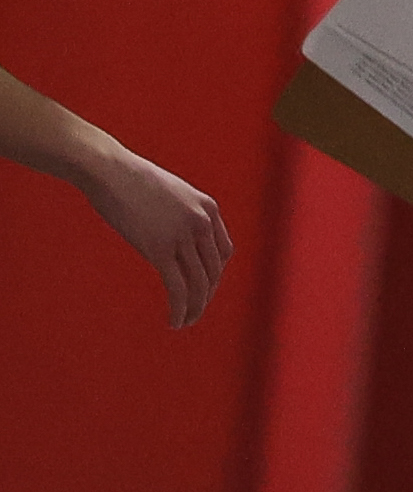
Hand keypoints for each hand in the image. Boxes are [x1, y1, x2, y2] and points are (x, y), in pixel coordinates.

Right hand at [80, 144, 231, 326]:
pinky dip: (180, 308)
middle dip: (206, 294)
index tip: (203, 286)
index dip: (215, 273)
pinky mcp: (160, 249)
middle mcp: (202, 222)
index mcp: (208, 208)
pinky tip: (174, 321)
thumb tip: (175, 233)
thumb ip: (180, 214)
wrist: (108, 169)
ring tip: (185, 322)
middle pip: (213, 270)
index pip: (223, 251)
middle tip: (194, 310)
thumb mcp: (169, 193)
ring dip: (195, 307)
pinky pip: (178, 287)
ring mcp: (183, 236)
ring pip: (199, 283)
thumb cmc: (130, 179)